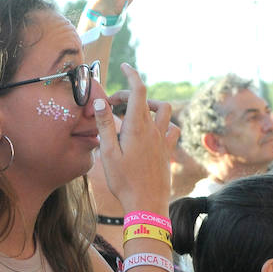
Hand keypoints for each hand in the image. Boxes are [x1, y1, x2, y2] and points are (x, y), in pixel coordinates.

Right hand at [94, 64, 175, 213]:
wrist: (147, 205)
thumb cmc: (124, 181)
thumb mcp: (108, 153)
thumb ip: (105, 125)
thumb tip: (100, 101)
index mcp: (137, 127)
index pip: (138, 91)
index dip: (132, 75)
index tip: (125, 66)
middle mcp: (153, 130)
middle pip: (146, 100)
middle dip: (128, 95)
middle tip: (111, 104)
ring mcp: (163, 140)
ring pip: (165, 111)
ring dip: (151, 104)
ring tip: (136, 112)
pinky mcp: (167, 151)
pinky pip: (171, 129)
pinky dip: (164, 123)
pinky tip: (154, 130)